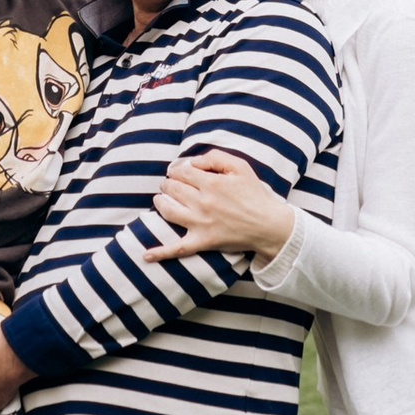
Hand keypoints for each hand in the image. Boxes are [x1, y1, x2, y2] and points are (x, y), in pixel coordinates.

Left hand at [146, 147, 294, 263]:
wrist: (269, 225)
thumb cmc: (255, 194)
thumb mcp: (241, 167)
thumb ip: (215, 158)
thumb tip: (192, 162)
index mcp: (212, 183)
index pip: (181, 172)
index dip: (177, 170)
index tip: (180, 173)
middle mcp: (202, 203)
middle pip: (172, 188)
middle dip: (168, 184)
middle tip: (171, 184)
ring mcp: (200, 223)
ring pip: (168, 211)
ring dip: (160, 202)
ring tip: (161, 199)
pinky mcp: (202, 241)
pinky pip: (177, 249)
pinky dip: (160, 253)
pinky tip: (146, 256)